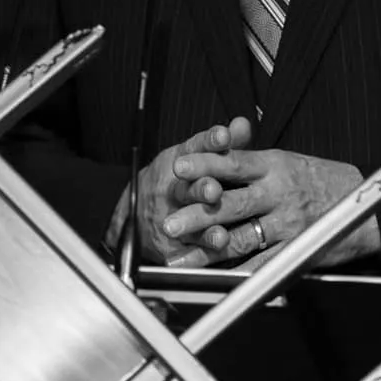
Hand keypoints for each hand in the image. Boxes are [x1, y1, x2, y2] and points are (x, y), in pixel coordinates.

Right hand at [103, 118, 254, 262]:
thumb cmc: (177, 179)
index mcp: (182, 161)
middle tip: (214, 190)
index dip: (210, 141)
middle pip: (188, 188)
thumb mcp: (194, 155)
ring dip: (203, 228)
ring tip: (219, 235)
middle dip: (201, 189)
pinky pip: (187, 251)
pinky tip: (211, 256)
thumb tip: (243, 124)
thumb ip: (221, 144)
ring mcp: (169, 217)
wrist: (136, 212)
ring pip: (187, 223)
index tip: (223, 136)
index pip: (196, 147)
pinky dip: (200, 254)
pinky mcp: (169, 244)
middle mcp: (174, 189)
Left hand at [158, 147, 379, 267]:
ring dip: (208, 249)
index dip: (205, 163)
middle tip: (168, 223)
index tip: (178, 166)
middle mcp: (279, 192)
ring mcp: (288, 223)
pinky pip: (262, 263)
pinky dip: (238, 273)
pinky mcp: (295, 248)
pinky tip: (216, 280)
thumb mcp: (290, 160)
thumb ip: (253, 161)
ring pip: (241, 237)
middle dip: (197, 214)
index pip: (234, 161)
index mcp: (275, 164)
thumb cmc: (324, 180)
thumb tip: (217, 149)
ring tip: (179, 258)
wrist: (368, 204)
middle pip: (231, 203)